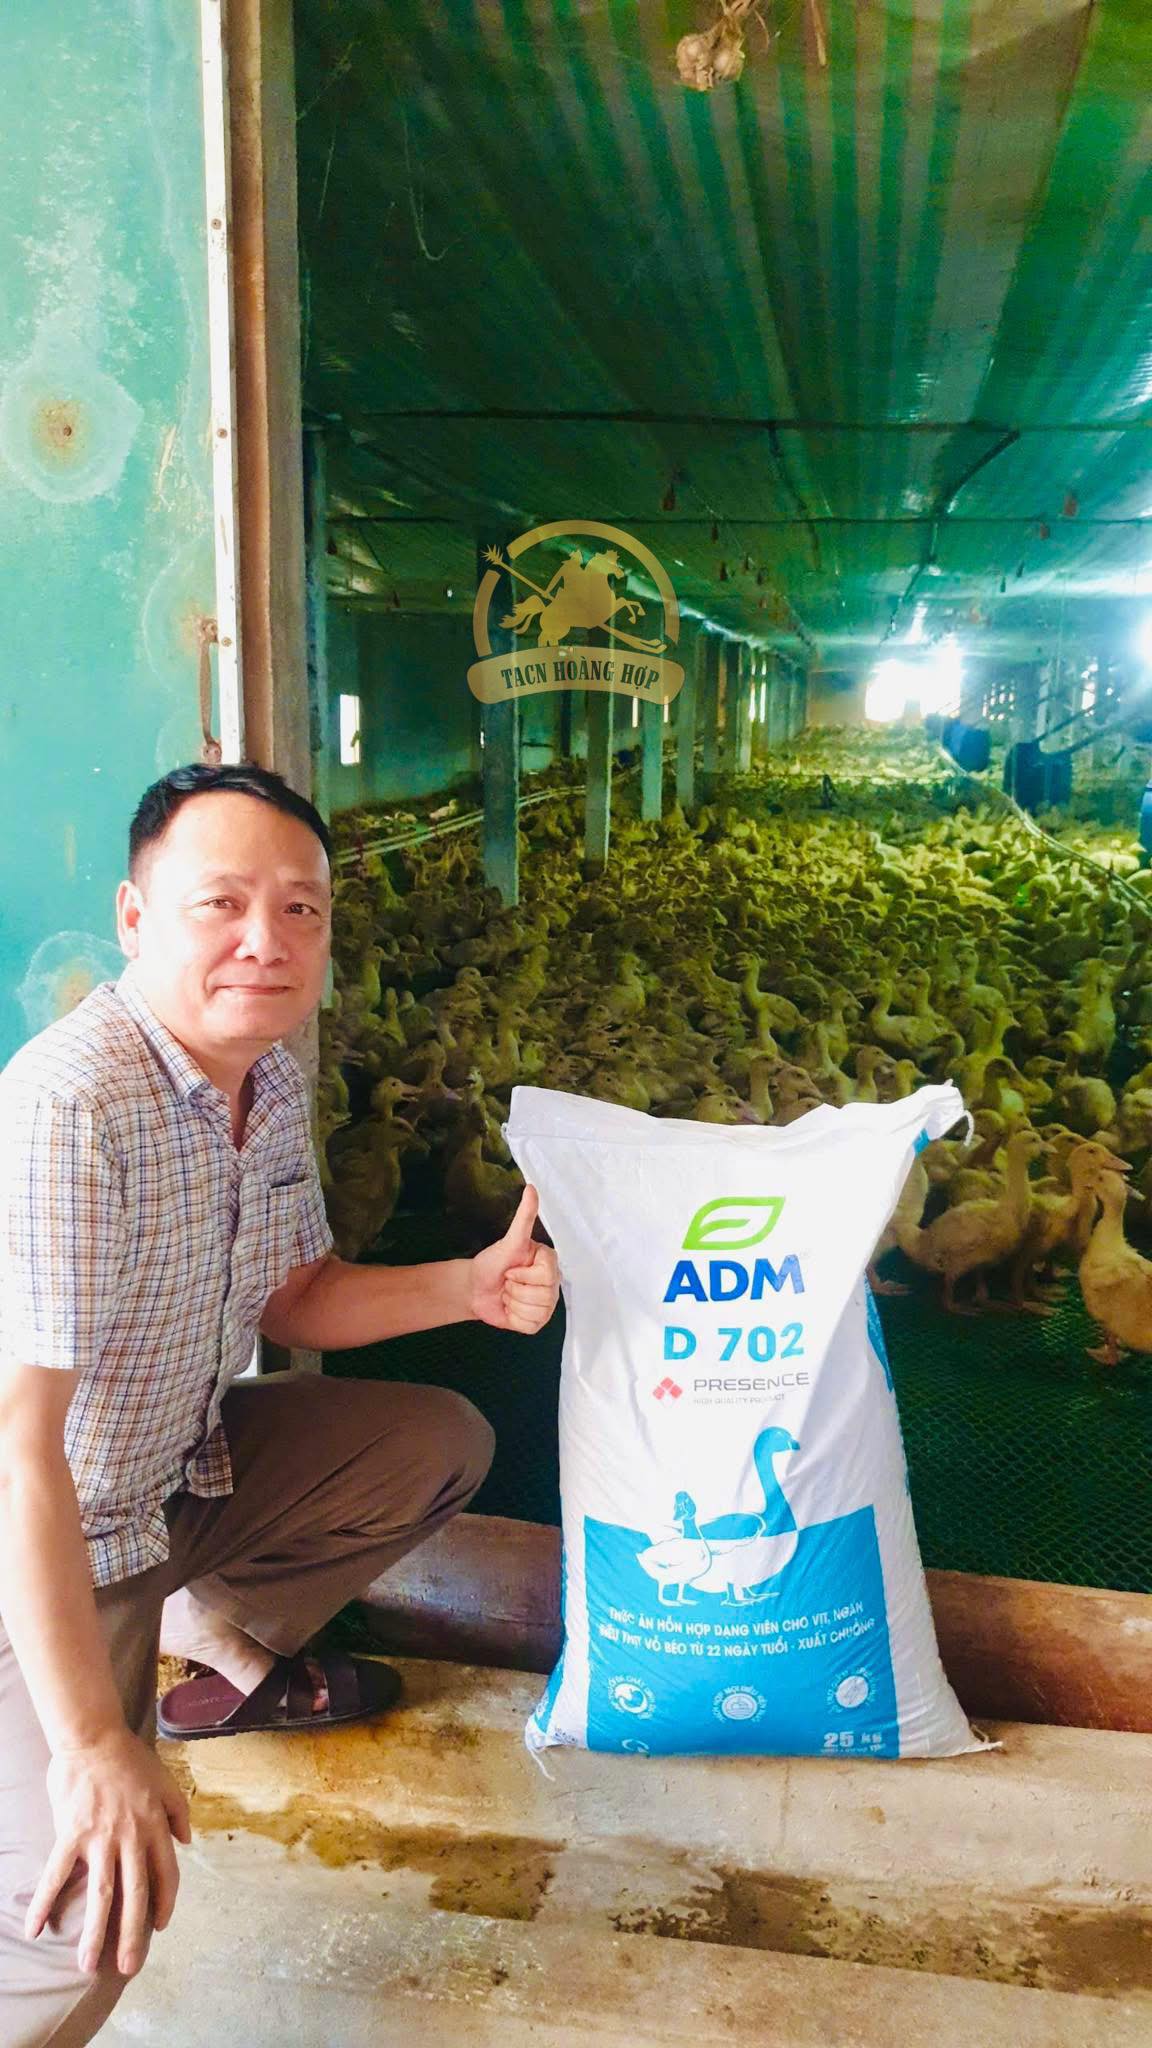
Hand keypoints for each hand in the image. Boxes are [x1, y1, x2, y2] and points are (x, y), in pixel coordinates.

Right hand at [26, 1726, 191, 1976]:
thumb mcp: (166, 1781)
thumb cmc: (130, 1758)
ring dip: (94, 1932)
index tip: (161, 1926)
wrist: (93, 1737)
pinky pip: (57, 1874)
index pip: (166, 1874)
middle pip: (136, 1894)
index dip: (165, 1902)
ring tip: (87, 1965)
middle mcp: (130, 1838)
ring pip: (101, 1894)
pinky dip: (44, 1902)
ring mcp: (100, 1838)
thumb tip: (186, 1841)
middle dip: (132, 1934)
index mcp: (155, 1827)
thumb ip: (179, 1812)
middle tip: (128, 1967)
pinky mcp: (71, 1835)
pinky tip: (34, 1928)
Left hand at [469, 1185, 559, 1333]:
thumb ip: (523, 1217)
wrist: (475, 1288)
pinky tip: (510, 1308)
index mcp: (549, 1263)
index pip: (546, 1275)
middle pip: (543, 1296)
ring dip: (513, 1303)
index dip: (522, 1275)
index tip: (511, 1268)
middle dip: (516, 1289)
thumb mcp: (508, 1241)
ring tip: (508, 1294)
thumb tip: (531, 1187)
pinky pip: (531, 1325)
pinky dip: (514, 1318)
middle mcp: (553, 1283)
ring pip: (536, 1312)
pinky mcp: (538, 1322)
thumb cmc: (492, 1262)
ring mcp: (547, 1305)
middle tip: (508, 1281)